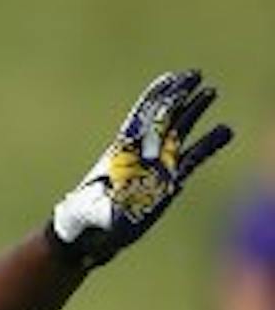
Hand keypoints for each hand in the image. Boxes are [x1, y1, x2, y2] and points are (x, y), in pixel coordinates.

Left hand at [49, 69, 232, 268]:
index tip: (173, 78)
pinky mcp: (168, 182)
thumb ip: (106, 209)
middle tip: (196, 74)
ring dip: (194, 112)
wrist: (91, 235)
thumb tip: (117, 206)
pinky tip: (224, 130)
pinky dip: (208, 144)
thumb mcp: (93, 213)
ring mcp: (156, 166)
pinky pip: (192, 158)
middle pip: (162, 118)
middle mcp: (141, 155)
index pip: (142, 119)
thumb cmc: (86, 221)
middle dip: (178, 96)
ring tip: (211, 91)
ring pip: (179, 132)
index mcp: (122, 154)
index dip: (157, 98)